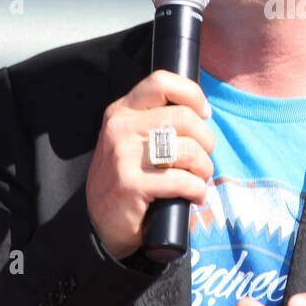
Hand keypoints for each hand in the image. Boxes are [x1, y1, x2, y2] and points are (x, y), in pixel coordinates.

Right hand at [85, 69, 214, 260]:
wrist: (99, 224)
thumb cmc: (128, 178)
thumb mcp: (132, 141)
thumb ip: (156, 122)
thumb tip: (202, 112)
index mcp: (122, 112)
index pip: (161, 82)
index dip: (192, 94)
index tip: (204, 114)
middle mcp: (120, 128)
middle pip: (184, 117)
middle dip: (206, 141)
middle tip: (203, 160)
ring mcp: (123, 156)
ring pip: (188, 149)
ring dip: (204, 168)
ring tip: (198, 180)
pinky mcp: (131, 185)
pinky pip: (182, 181)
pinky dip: (197, 191)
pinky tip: (194, 197)